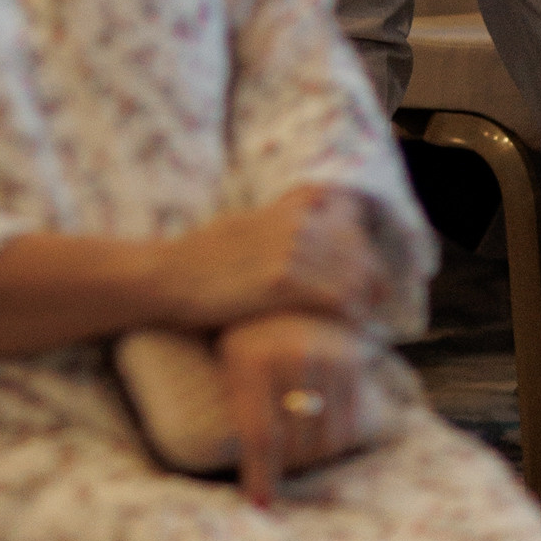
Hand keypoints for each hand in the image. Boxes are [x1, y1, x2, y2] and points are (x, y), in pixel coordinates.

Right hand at [141, 188, 388, 333]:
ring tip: (367, 318)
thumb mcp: (237, 225)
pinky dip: (346, 313)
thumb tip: (306, 214)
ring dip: (363, 297)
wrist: (162, 278)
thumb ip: (272, 219)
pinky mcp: (278, 280)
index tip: (368, 269)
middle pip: (351, 245)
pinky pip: (332, 296)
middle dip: (369, 273)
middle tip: (378, 299)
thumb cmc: (194, 261)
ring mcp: (285, 250)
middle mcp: (289, 224)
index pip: (340, 217)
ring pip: (347, 271)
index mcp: (280, 211)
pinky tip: (350, 329)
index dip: (359, 243)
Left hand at [214, 314, 384, 506]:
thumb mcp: (227, 356)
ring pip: (326, 437)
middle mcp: (293, 354)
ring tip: (295, 449)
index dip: (263, 476)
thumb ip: (239, 408)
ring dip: (311, 454)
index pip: (262, 436)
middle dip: (285, 465)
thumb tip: (255, 487)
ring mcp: (326, 354)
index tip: (261, 503)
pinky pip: (349, 420)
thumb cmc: (241, 328)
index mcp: (251, 357)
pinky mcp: (351, 357)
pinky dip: (336, 438)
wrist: (278, 283)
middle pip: (297, 443)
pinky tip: (320, 432)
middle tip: (274, 469)